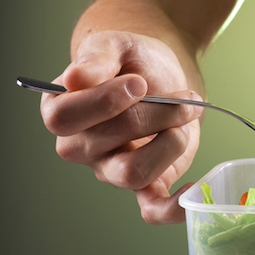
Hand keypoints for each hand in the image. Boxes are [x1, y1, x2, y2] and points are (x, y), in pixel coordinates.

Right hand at [40, 31, 202, 224]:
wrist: (163, 75)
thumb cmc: (132, 61)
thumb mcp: (116, 45)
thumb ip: (96, 58)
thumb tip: (75, 79)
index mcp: (61, 110)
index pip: (64, 118)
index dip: (104, 101)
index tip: (139, 83)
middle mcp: (80, 146)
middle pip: (108, 140)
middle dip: (156, 113)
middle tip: (184, 98)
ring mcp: (111, 169)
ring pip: (133, 173)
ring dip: (171, 142)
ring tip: (186, 118)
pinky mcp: (147, 183)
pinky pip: (152, 209)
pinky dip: (173, 209)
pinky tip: (193, 188)